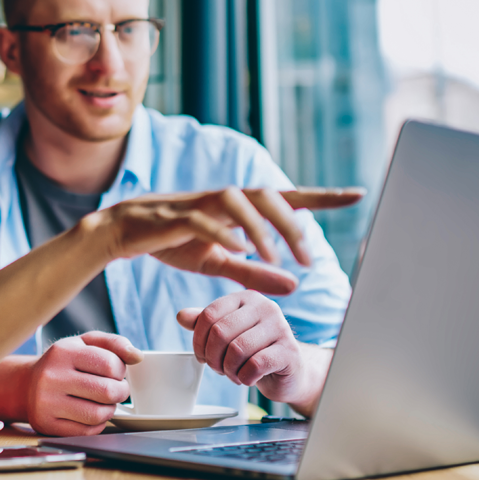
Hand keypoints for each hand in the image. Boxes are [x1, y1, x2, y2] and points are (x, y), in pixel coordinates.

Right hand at [25, 332, 142, 436]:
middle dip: (120, 392)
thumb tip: (137, 356)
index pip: (110, 364)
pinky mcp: (47, 425)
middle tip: (116, 389)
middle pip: (107, 391)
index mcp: (63, 352)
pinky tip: (91, 413)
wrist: (25, 386)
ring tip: (104, 401)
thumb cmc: (62, 363)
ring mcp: (47, 403)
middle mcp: (52, 377)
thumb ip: (113, 343)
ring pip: (98, 414)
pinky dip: (97, 424)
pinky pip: (87, 431)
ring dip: (110, 409)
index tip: (115, 372)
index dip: (120, 370)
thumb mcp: (83, 343)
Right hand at [89, 187, 362, 294]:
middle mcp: (222, 199)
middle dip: (292, 223)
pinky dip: (224, 232)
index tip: (357, 194)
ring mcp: (197, 203)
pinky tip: (239, 249)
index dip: (321, 196)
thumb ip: (254, 272)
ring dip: (261, 227)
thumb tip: (295, 285)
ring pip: (238, 200)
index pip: (285, 197)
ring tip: (274, 256)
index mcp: (236, 208)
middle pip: (266, 194)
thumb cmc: (170, 243)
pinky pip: (203, 219)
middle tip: (308, 259)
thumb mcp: (217, 262)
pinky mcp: (173, 217)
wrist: (121, 233)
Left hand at [177, 291, 328, 414]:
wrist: (290, 372)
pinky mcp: (290, 351)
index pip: (209, 314)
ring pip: (237, 349)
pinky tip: (247, 378)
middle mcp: (265, 307)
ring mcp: (281, 327)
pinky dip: (244, 377)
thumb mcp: (227, 333)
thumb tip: (181, 316)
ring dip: (228, 369)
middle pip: (221, 332)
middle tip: (218, 368)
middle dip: (213, 357)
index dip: (198, 340)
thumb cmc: (255, 350)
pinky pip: (255, 365)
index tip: (201, 356)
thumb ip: (205, 323)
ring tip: (233, 374)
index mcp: (246, 298)